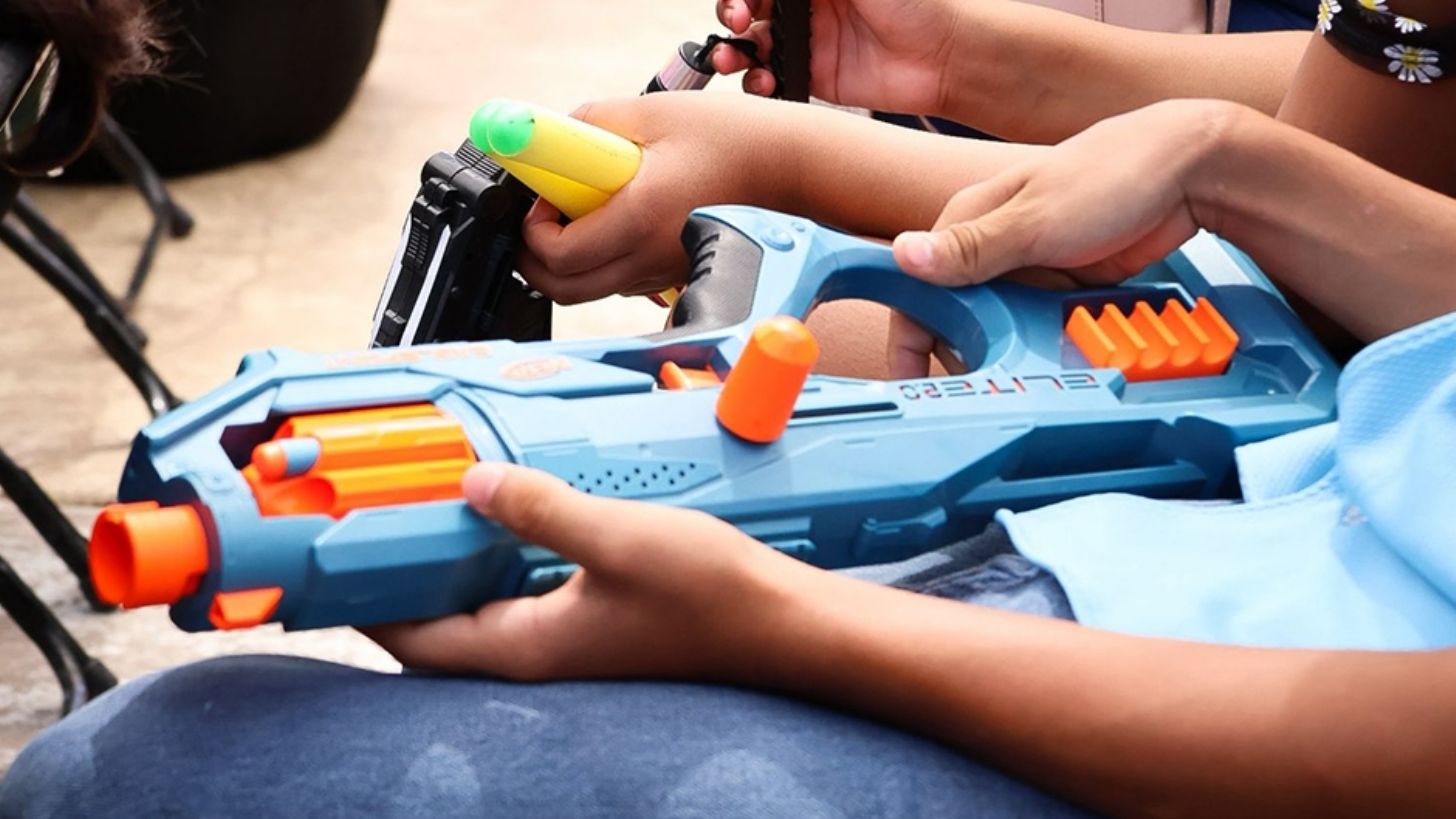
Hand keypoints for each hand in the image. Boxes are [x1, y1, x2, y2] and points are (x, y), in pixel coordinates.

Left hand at [364, 462, 810, 680]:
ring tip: (429, 518)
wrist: (784, 626)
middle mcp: (543, 651)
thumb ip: (541, 508)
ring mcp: (571, 640)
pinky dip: (502, 563)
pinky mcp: (597, 622)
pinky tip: (510, 522)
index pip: (419, 642)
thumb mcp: (618, 538)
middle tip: (376, 530)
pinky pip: (526, 595)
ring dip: (452, 570)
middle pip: (443, 629)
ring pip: (484, 610)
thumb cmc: (711, 596)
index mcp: (530, 645)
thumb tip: (475, 484)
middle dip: (403, 585)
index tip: (333, 573)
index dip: (369, 610)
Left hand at [518, 93, 787, 303]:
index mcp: (638, 218)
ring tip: (586, 211)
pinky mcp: (675, 276)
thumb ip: (589, 123)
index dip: (532, 229)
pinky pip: (622, 281)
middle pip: (565, 289)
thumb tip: (549, 142)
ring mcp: (663, 275)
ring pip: (592, 288)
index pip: (559, 255)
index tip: (542, 200)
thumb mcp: (648, 113)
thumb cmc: (730, 138)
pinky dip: (603, 259)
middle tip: (542, 220)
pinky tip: (619, 221)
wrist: (788, 166)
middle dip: (536, 259)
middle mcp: (649, 259)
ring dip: (571, 258)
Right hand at [712, 0, 961, 114]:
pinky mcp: (816, 80)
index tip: (742, 4)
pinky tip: (763, 83)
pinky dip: (758, 84)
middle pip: (750, 11)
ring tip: (731, 61)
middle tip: (738, 26)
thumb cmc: (916, 0)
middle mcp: (808, 6)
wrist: (947, 54)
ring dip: (734, 53)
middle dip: (732, 17)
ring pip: (754, 47)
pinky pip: (773, 82)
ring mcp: (809, 44)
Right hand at [883, 100, 1240, 376]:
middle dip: (964, 350)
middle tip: (982, 378)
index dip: (908, 334)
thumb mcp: (1034, 219)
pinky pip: (1037, 325)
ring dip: (1007, 349)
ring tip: (1025, 367)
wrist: (1190, 172)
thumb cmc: (1113, 173)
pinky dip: (1042, 341)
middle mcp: (992, 246)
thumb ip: (969, 248)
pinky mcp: (1061, 285)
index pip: (917, 285)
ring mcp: (1028, 268)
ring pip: (997, 326)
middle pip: (955, 315)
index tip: (908, 377)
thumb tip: (905, 256)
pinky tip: (1053, 350)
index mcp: (970, 221)